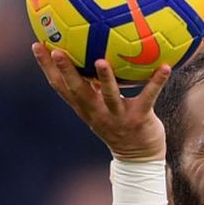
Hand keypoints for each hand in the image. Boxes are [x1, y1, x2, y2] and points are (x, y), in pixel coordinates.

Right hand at [32, 42, 169, 161]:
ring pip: (109, 96)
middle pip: (77, 90)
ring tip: (101, 61)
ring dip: (104, 78)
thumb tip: (93, 56)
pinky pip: (148, 97)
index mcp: (86, 108)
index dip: (47, 67)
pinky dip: (157, 82)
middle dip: (66, 70)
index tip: (38, 45)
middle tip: (58, 50)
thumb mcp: (102, 109)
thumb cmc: (121, 127)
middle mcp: (97, 112)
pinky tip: (165, 66)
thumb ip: (95, 88)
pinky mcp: (139, 119)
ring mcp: (118, 117)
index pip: (60, 86)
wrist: (139, 159)